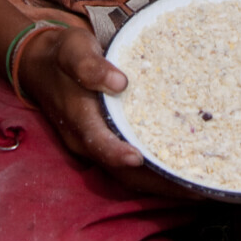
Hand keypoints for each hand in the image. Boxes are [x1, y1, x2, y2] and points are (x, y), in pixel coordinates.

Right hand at [17, 24, 202, 198]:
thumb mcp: (72, 50)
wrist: (42, 65)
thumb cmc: (62, 55)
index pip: (98, 142)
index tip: (139, 157)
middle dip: (157, 185)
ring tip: (199, 189)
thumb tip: (119, 82)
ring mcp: (98, 146)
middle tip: (195, 189)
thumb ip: (90, 66)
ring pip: (130, 176)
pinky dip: (155, 174)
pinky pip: (132, 167)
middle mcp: (87, 141)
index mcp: (78, 118)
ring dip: (161, 185)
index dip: (117, 153)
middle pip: (122, 172)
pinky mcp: (108, 143)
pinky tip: (181, 170)